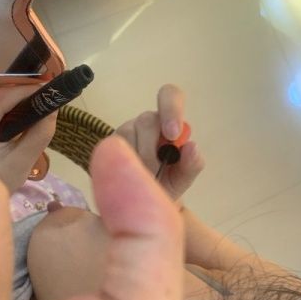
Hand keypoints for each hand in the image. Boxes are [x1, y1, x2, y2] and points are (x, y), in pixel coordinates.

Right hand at [117, 84, 204, 200]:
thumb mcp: (183, 177)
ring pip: (128, 134)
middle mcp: (147, 122)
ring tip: (142, 178)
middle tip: (154, 172)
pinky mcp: (108, 145)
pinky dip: (122, 165)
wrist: (143, 203)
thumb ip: (192, 163)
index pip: (170, 96)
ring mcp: (126, 131)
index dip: (171, 109)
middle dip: (151, 150)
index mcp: (169, 122)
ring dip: (136, 160)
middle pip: (147, 120)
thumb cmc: (166, 184)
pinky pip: (112, 148)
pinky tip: (128, 177)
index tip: (173, 135)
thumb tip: (191, 146)